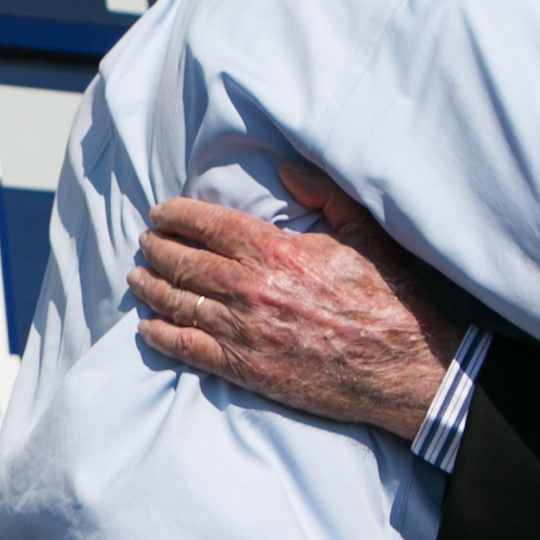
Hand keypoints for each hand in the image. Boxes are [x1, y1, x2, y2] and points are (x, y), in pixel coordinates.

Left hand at [129, 161, 465, 438]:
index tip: (161, 212)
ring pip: (177, 303)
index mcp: (274, 250)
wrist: (401, 365)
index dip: (176, 215)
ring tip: (138, 277)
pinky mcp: (243, 367)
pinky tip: (146, 327)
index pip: (207, 224)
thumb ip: (324, 195)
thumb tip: (287, 171)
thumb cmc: (388, 298)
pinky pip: (185, 348)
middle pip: (183, 261)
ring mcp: (242, 329)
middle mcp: (249, 287)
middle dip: (157, 248)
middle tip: (145, 243)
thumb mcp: (363, 233)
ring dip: (151, 287)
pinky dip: (159, 335)